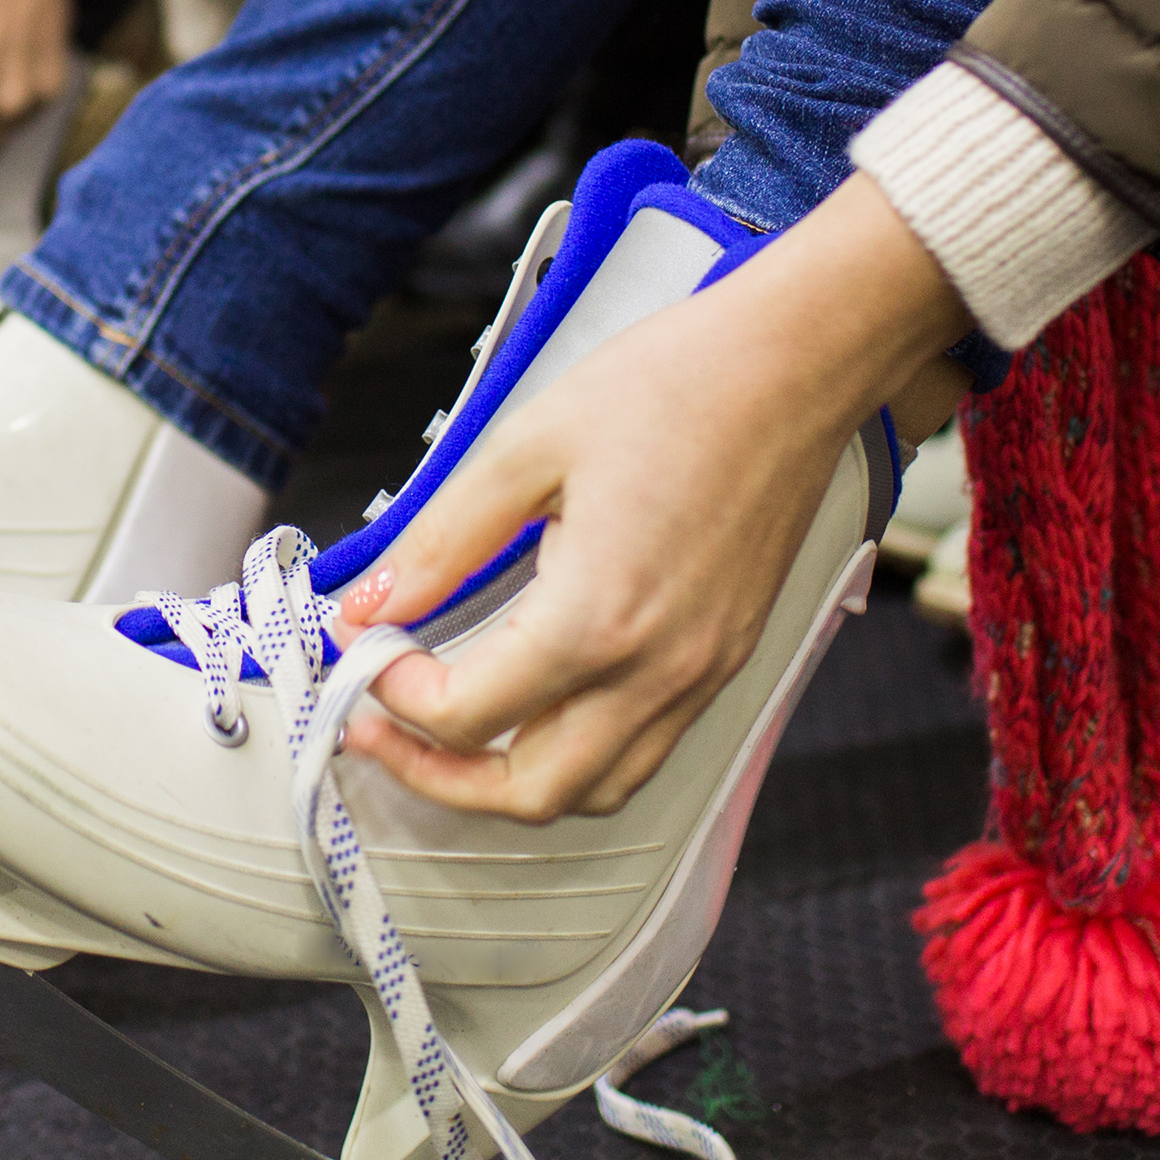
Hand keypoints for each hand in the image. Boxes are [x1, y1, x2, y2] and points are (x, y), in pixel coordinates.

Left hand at [335, 174, 971, 823]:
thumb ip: (441, 540)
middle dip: (435, 775)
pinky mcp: (723, 660)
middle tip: (377, 724)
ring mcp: (699, 675)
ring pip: (593, 790)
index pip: (467, 715)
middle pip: (528, 794)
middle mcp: (656, 671)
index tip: (365, 645)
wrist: (794, 366)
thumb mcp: (526, 446)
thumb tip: (371, 602)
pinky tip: (533, 700)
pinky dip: (576, 754)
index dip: (393, 693)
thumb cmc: (674, 385)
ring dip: (508, 780)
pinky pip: (643, 752)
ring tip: (447, 727)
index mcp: (597, 618)